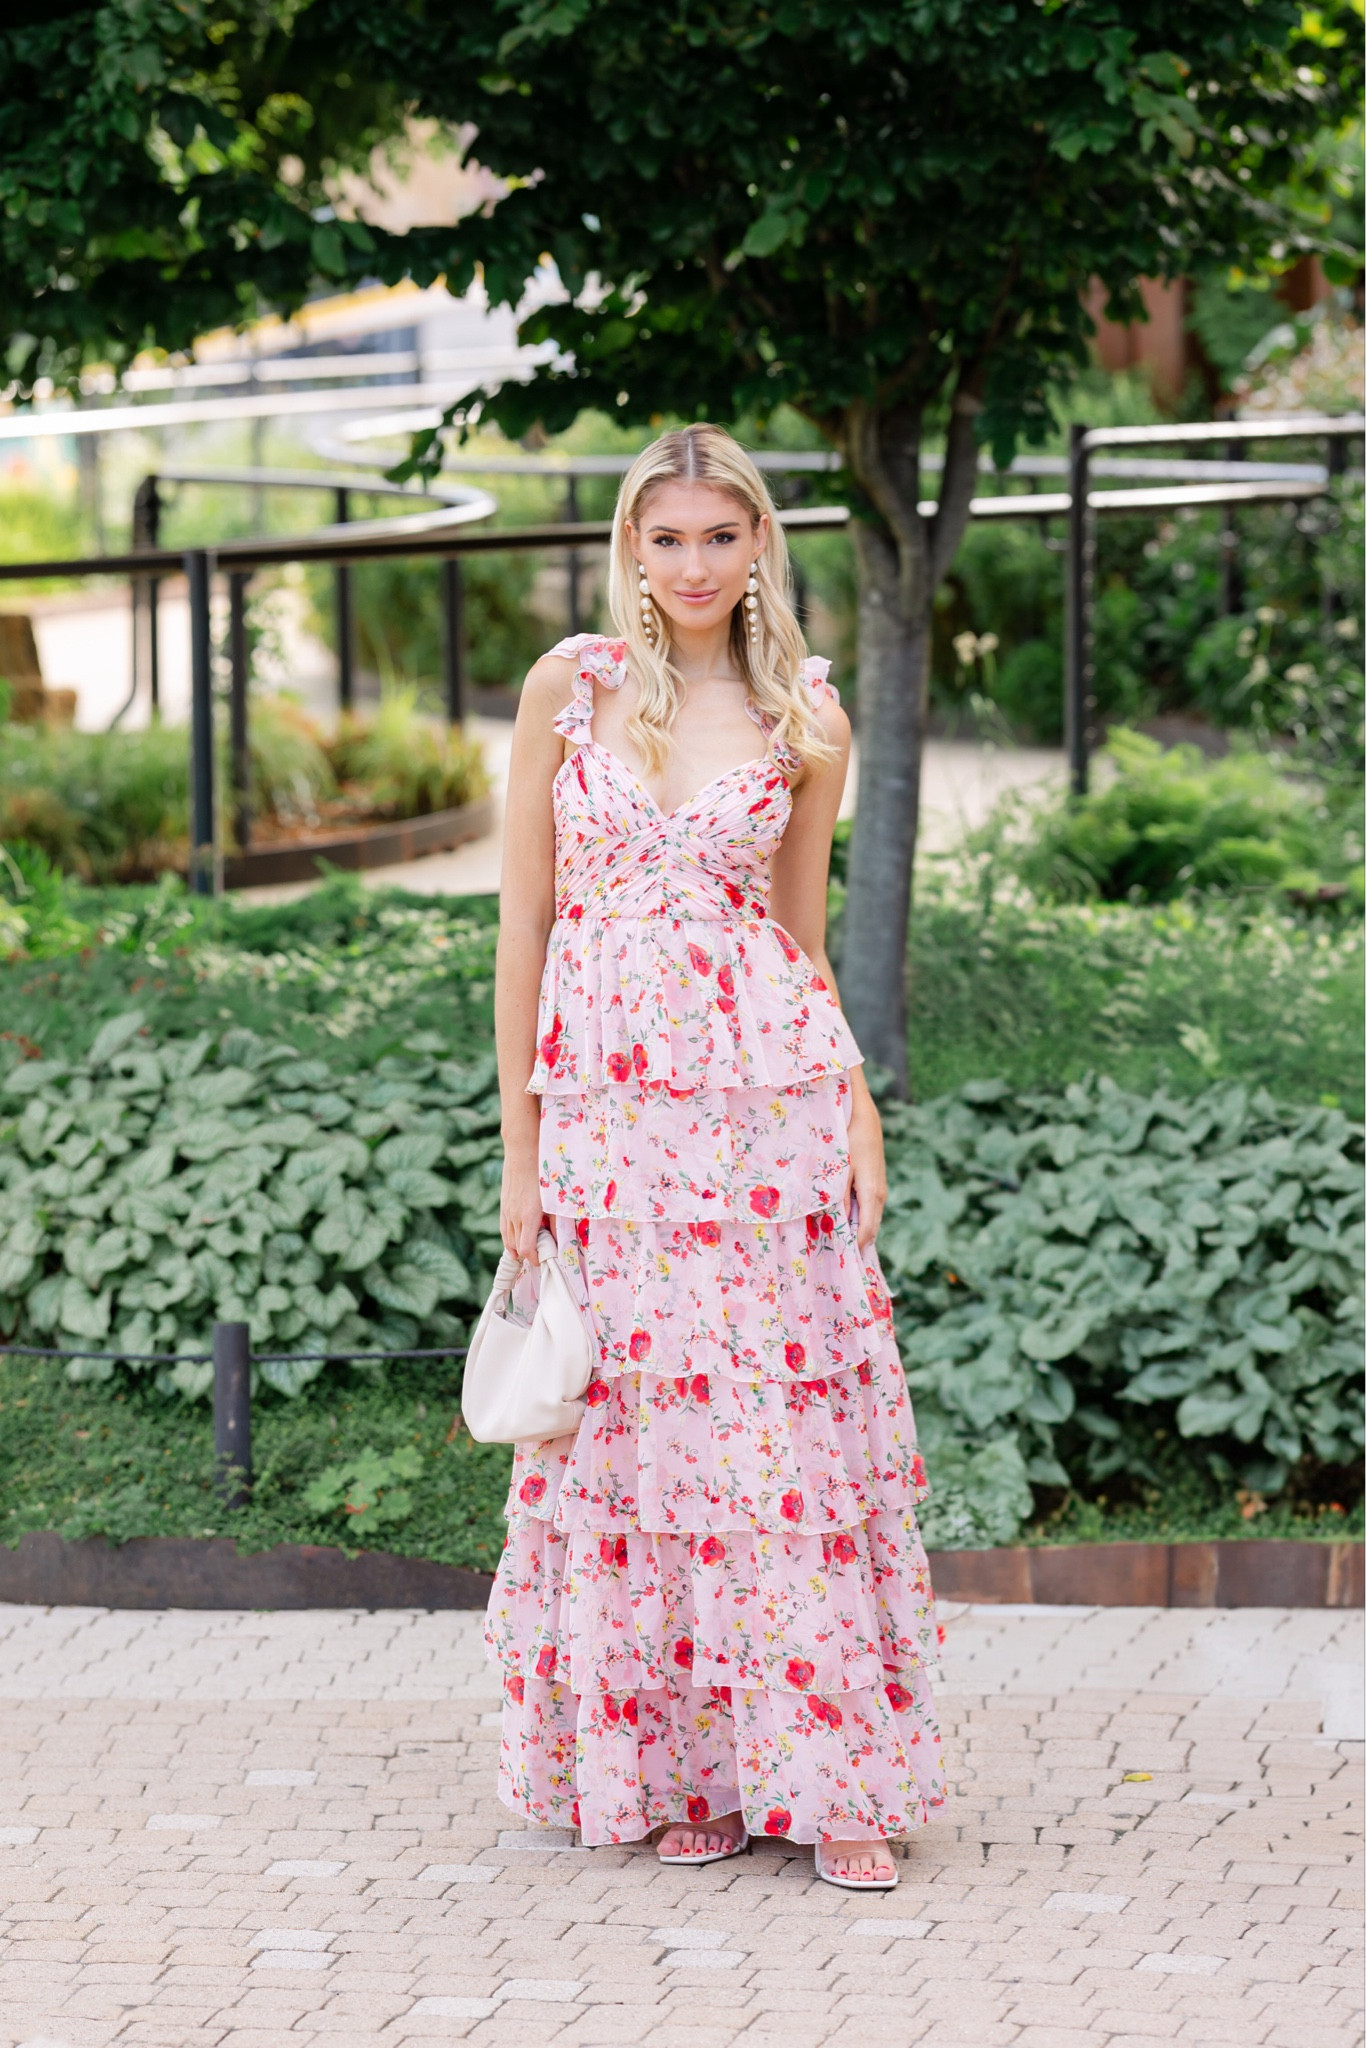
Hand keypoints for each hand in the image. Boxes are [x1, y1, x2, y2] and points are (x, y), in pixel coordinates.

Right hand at [500, 1159, 555, 1262]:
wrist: (523, 1152)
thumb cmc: (543, 1174)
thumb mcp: (555, 1199)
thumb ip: (557, 1222)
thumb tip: (559, 1240)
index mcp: (529, 1216)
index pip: (526, 1249)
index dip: (534, 1258)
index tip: (543, 1259)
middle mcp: (515, 1216)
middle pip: (517, 1247)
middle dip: (528, 1255)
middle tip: (541, 1255)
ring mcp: (507, 1211)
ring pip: (508, 1239)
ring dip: (517, 1249)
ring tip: (528, 1252)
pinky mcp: (503, 1205)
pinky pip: (504, 1228)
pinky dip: (509, 1239)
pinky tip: (515, 1241)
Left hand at [845, 1095, 886, 1251]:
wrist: (863, 1115)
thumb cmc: (849, 1138)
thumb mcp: (840, 1168)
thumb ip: (838, 1196)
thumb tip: (837, 1222)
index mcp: (872, 1194)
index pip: (866, 1231)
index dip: (854, 1248)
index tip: (840, 1262)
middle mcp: (879, 1195)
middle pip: (870, 1229)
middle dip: (854, 1243)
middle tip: (836, 1257)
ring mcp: (879, 1188)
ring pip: (868, 1218)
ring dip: (854, 1230)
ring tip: (835, 1242)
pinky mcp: (874, 1182)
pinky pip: (867, 1207)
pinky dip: (856, 1217)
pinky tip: (840, 1219)